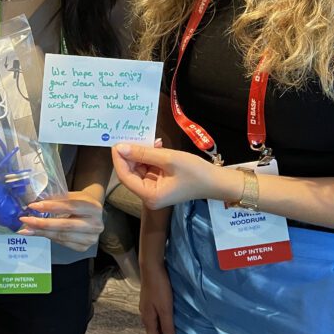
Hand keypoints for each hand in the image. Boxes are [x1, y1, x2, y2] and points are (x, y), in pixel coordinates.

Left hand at [17, 190, 103, 251]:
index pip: (69, 207)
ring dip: (42, 232)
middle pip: (65, 225)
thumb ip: (58, 199)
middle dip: (43, 223)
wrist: (94, 214)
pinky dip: (48, 237)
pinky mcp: (83, 248)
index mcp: (93, 207)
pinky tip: (37, 233)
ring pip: (62, 236)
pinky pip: (62, 243)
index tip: (33, 206)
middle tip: (25, 220)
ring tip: (26, 229)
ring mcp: (91, 239)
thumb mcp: (73, 195)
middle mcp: (95, 225)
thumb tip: (35, 202)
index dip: (51, 206)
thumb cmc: (80, 202)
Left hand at [112, 142, 226, 208]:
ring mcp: (154, 191)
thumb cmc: (195, 172)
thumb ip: (143, 153)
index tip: (117, 142)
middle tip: (134, 137)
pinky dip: (150, 158)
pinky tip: (157, 146)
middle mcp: (149, 196)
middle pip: (131, 173)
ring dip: (142, 154)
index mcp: (149, 195)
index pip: (125, 176)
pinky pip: (148, 169)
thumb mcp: (169, 159)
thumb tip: (120, 147)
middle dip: (131, 155)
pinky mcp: (160, 184)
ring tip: (151, 141)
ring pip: (139, 170)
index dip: (119, 159)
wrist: (216, 181)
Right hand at [140, 261, 175, 333]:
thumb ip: (167, 326)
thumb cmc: (159, 288)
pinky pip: (153, 318)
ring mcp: (146, 306)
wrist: (151, 268)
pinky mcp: (149, 300)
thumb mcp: (166, 309)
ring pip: (152, 325)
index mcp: (148, 318)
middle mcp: (144, 314)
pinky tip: (164, 322)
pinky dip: (159, 325)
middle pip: (151, 333)